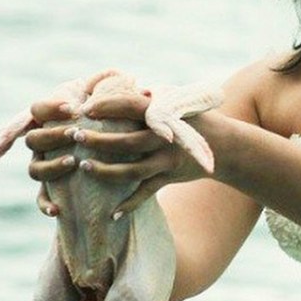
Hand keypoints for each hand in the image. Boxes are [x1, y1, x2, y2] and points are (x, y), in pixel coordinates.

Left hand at [26, 91, 212, 219]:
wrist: (226, 146)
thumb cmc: (194, 119)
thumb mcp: (178, 102)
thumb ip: (152, 99)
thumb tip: (127, 86)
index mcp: (165, 114)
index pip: (131, 106)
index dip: (107, 107)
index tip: (85, 108)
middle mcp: (165, 137)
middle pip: (126, 142)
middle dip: (98, 141)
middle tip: (75, 137)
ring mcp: (168, 160)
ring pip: (132, 171)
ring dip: (106, 171)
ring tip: (84, 167)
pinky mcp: (170, 177)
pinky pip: (146, 193)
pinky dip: (129, 205)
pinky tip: (111, 214)